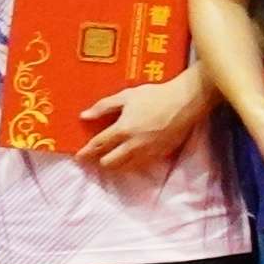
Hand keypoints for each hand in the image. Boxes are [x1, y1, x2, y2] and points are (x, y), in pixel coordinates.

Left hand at [75, 65, 214, 171]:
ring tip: (112, 160)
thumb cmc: (155, 96)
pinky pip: (141, 165)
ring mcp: (147, 152)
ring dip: (115, 165)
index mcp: (122, 129)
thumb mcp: (126, 96)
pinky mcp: (160, 154)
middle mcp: (133, 145)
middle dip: (100, 161)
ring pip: (125, 167)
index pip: (98, 145)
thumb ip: (103, 107)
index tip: (78, 157)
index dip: (86, 152)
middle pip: (110, 162)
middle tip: (96, 157)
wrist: (185, 102)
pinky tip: (131, 159)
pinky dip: (132, 164)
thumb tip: (84, 116)